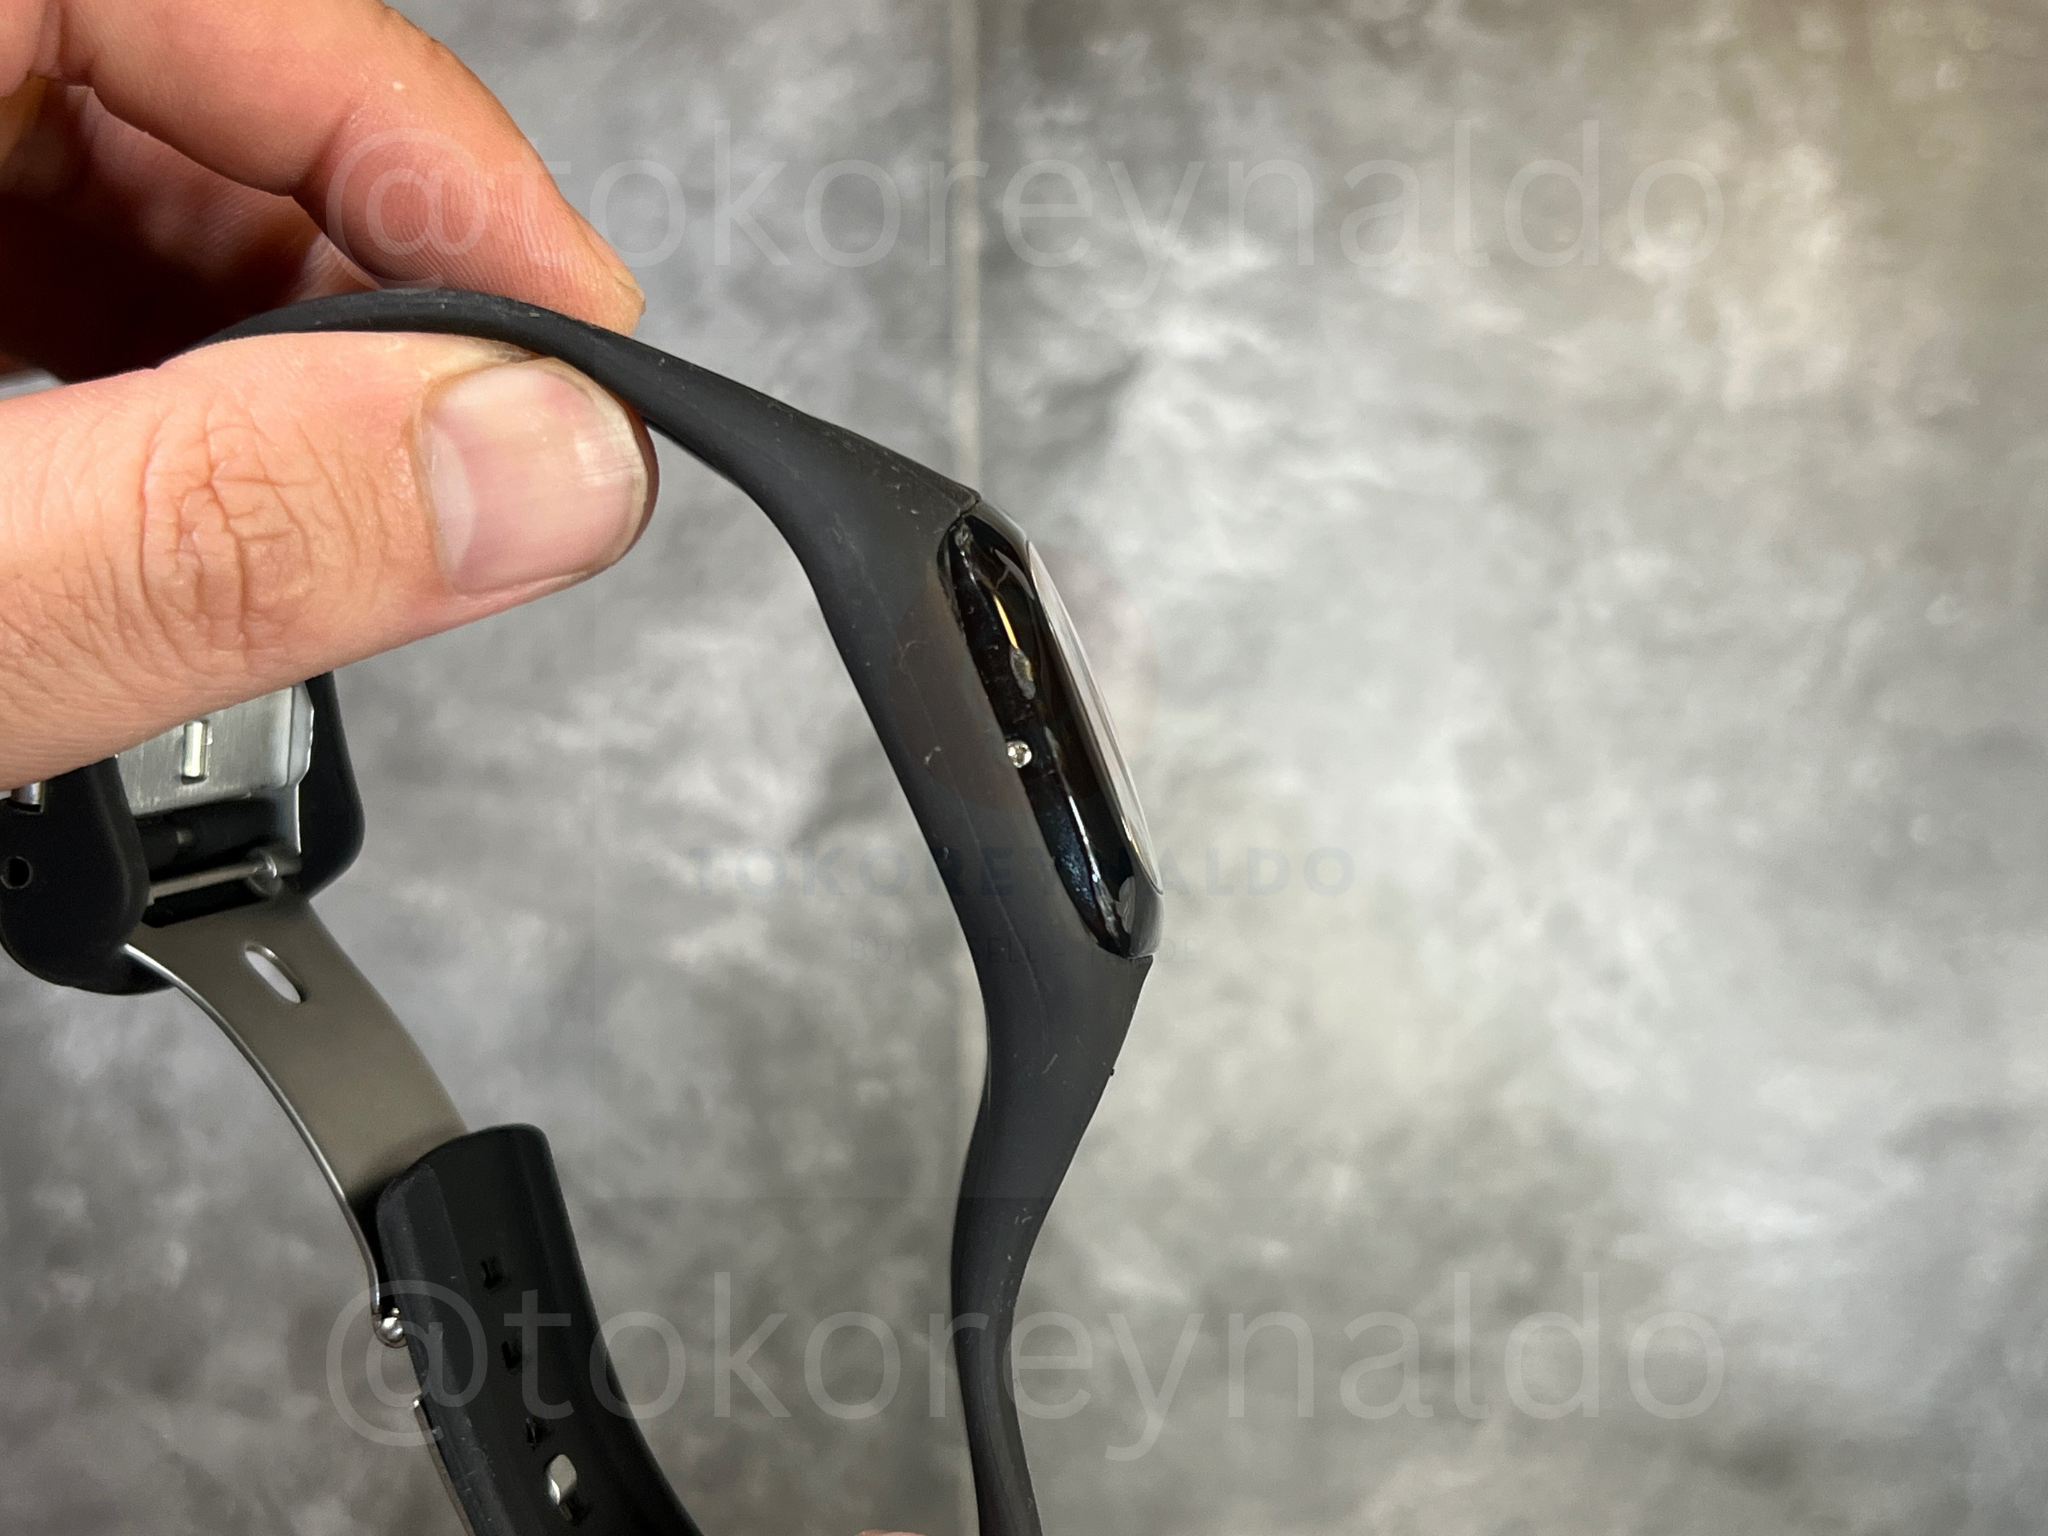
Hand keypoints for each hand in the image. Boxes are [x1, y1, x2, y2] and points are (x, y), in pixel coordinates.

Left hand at [0, 0, 657, 786]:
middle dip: (367, 287)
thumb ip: (220, 526)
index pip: (248, 1)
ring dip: (272, 350)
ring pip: (129, 177)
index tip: (579, 344)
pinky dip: (157, 379)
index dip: (448, 166)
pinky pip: (47, 252)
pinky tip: (198, 496)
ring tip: (341, 510)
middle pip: (206, 90)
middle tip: (487, 454)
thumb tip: (544, 463)